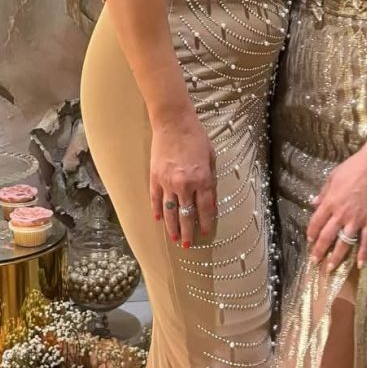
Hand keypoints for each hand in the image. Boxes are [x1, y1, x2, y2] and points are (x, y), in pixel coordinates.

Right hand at [149, 112, 215, 247]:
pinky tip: (158, 219)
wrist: (173, 123)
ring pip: (169, 212)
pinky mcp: (154, 178)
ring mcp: (167, 182)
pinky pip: (156, 199)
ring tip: (175, 239)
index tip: (205, 232)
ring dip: (172, 227)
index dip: (205, 222)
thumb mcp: (211, 158)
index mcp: (202, 179)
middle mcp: (185, 185)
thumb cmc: (196, 137)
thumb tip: (210, 201)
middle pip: (186, 215)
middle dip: (188, 232)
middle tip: (188, 244)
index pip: (205, 209)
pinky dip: (157, 210)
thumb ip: (211, 181)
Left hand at [307, 143, 366, 269]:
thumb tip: (313, 203)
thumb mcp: (332, 176)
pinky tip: (359, 264)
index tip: (309, 241)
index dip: (311, 233)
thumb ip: (323, 192)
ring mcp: (357, 219)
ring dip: (336, 257)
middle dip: (319, 251)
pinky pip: (366, 240)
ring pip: (344, 242)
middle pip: (327, 236)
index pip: (316, 222)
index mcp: (330, 202)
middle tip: (315, 262)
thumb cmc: (354, 167)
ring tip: (330, 268)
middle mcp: (341, 214)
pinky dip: (363, 253)